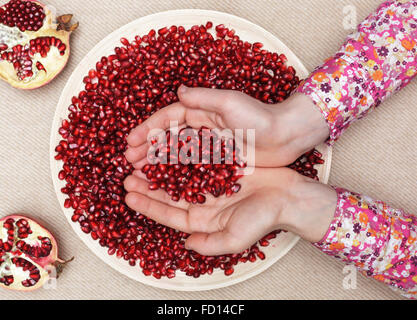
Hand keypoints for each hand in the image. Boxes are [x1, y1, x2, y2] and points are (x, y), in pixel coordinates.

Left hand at [124, 167, 336, 254]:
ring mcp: (210, 186)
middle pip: (169, 195)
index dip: (148, 205)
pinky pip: (194, 161)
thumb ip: (209, 244)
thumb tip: (185, 244)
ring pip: (177, 177)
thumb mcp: (235, 238)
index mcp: (203, 221)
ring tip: (140, 161)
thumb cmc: (264, 218)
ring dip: (159, 170)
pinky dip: (179, 156)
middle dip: (147, 186)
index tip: (129, 195)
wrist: (289, 196)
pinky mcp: (218, 169)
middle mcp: (203, 204)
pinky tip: (166, 148)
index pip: (169, 215)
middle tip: (127, 176)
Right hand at [125, 86, 328, 167]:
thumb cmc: (260, 118)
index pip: (169, 118)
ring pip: (177, 152)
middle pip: (169, 136)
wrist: (287, 136)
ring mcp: (210, 144)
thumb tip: (179, 91)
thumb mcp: (230, 103)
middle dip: (148, 147)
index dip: (148, 129)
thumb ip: (204, 98)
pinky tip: (165, 183)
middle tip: (129, 161)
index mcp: (203, 111)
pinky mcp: (219, 160)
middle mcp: (203, 126)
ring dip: (158, 161)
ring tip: (140, 173)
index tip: (130, 142)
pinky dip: (177, 172)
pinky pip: (192, 166)